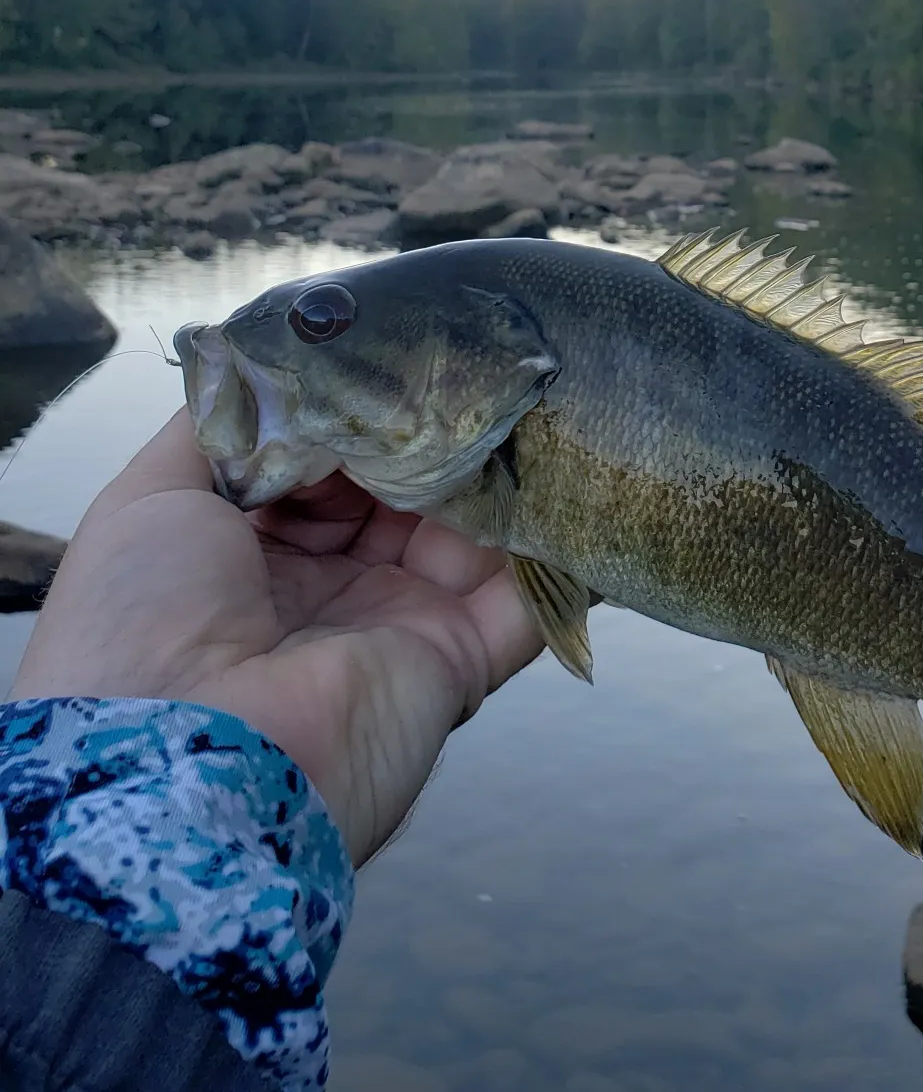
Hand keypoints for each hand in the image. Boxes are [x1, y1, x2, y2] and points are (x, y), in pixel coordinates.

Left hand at [8, 407, 544, 864]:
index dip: (359, 412)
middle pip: (404, 491)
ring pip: (470, 530)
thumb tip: (285, 368)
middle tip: (474, 364)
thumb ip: (219, 426)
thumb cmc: (143, 625)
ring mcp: (400, 624)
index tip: (397, 353)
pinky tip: (580, 479)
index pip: (327, 465)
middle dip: (435, 431)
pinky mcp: (459, 662)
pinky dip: (558, 545)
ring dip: (498, 470)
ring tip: (530, 395)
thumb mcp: (150, 500)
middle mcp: (331, 588)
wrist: (182, 768)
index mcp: (255, 553)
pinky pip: (526, 597)